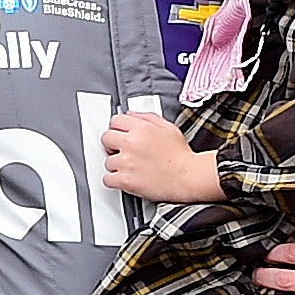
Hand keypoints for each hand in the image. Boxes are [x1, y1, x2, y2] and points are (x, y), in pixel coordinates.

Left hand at [98, 107, 222, 204]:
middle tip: (122, 150)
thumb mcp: (168, 128)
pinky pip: (107, 179)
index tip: (121, 135)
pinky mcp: (126, 180)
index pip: (115, 121)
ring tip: (130, 166)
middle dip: (113, 144)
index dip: (118, 128)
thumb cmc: (181, 155)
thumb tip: (130, 114)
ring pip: (108, 161)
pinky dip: (114, 180)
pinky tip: (124, 178)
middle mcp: (131, 143)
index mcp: (141, 128)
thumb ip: (147, 117)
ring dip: (116, 164)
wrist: (188, 177)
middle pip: (106, 138)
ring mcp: (127, 162)